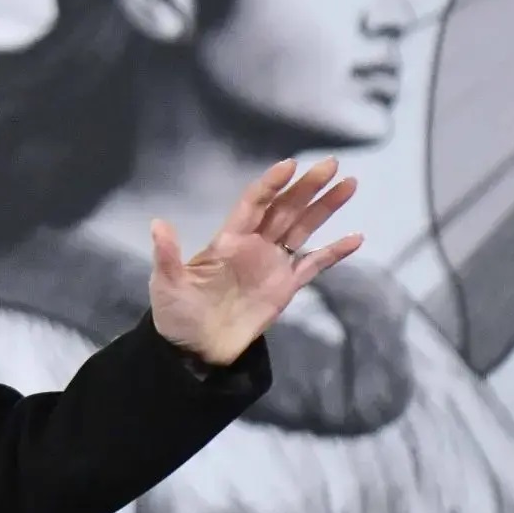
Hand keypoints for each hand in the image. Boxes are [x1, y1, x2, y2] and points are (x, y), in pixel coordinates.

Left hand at [148, 156, 362, 365]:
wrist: (196, 349)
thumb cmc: (176, 313)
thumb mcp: (167, 282)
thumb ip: (168, 254)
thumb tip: (157, 223)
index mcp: (228, 240)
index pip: (254, 204)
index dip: (271, 185)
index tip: (290, 165)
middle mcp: (254, 245)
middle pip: (285, 208)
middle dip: (307, 186)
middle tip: (332, 163)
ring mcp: (272, 264)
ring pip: (303, 228)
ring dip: (325, 207)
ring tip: (349, 184)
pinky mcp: (286, 287)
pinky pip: (314, 264)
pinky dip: (334, 252)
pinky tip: (355, 238)